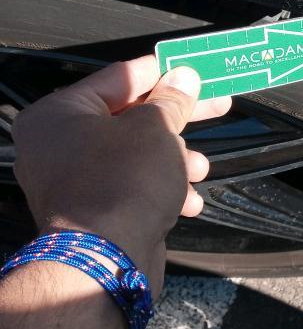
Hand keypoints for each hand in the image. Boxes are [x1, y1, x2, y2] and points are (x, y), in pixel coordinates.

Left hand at [11, 56, 230, 296]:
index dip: (164, 71)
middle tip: (219, 107)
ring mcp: (72, 182)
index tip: (196, 69)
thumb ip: (171, 99)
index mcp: (60, 114)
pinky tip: (189, 202)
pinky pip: (131, 187)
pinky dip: (161, 189)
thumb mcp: (157, 128)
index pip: (120, 78)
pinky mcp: (91, 213)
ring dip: (174, 159)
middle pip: (131, 117)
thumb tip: (183, 77)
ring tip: (200, 169)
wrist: (107, 260)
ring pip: (135, 155)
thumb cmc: (125, 179)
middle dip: (178, 119)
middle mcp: (57, 145)